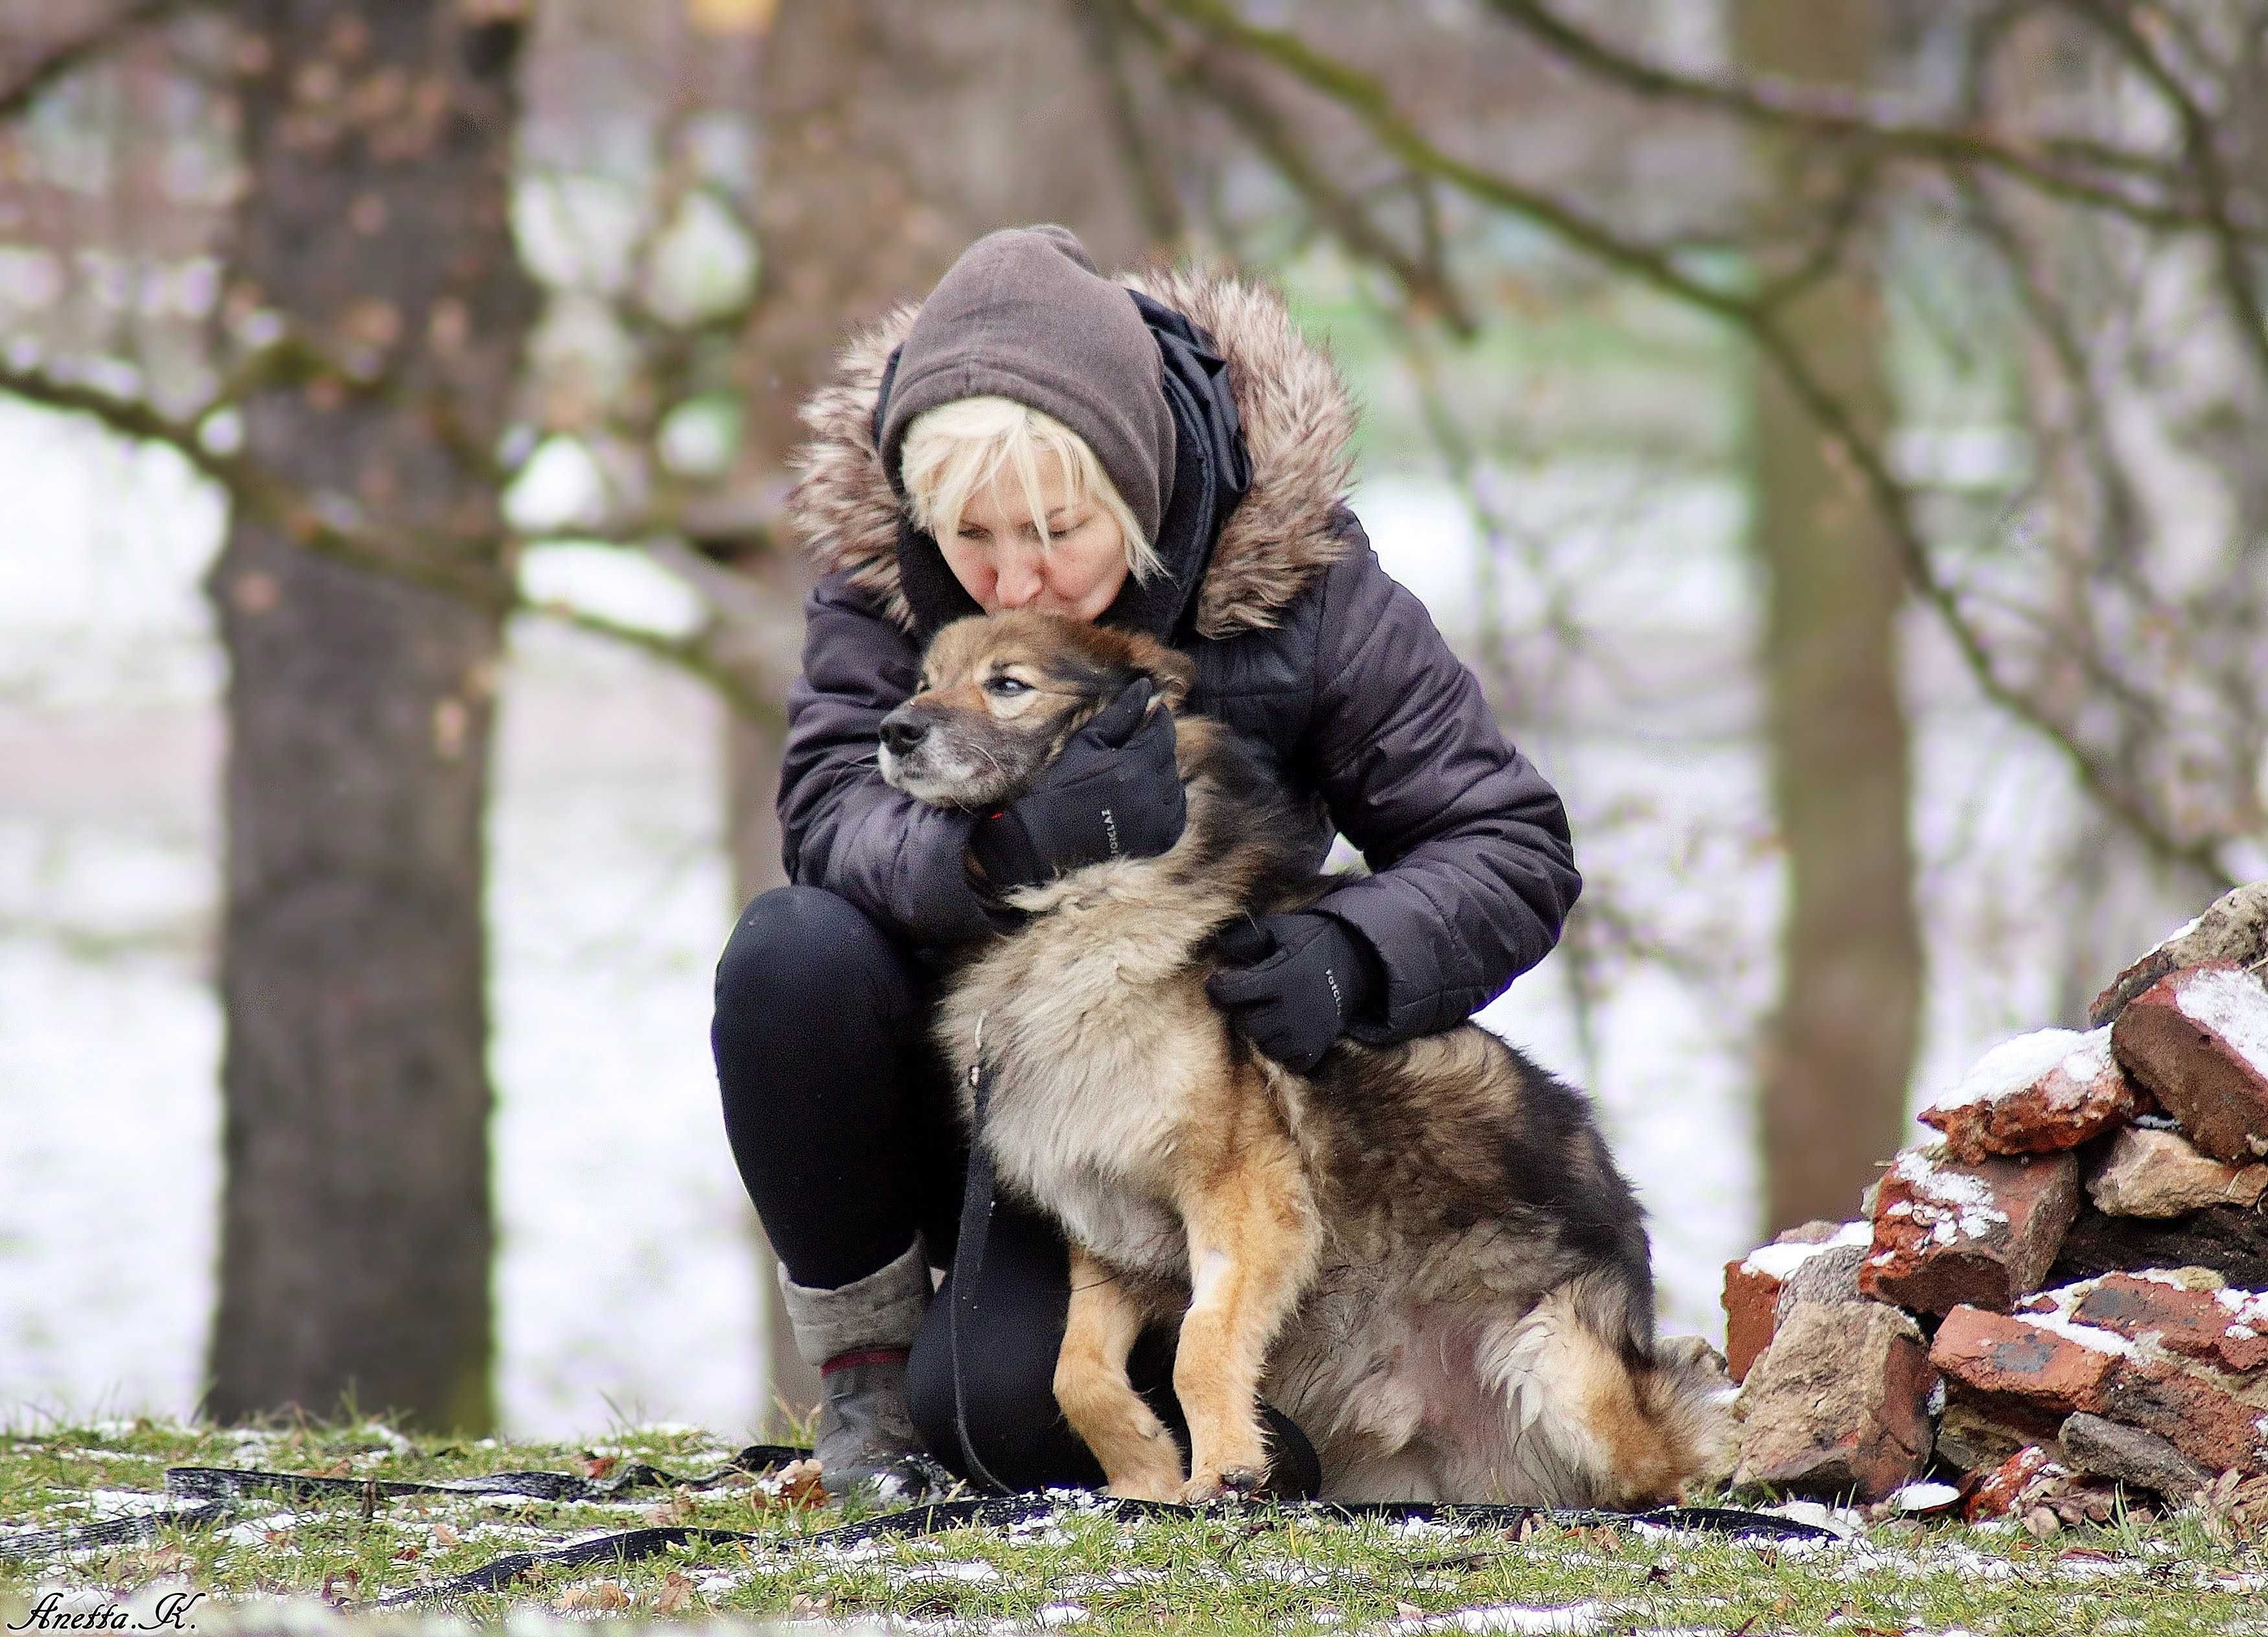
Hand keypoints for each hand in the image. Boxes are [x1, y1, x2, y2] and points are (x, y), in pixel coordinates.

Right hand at [968, 679, 1185, 893]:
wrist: (1041, 840)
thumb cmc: (1058, 787)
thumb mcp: (1085, 743)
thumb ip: (1120, 715)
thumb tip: (1145, 686)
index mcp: (1133, 767)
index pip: (1163, 733)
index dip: (1161, 719)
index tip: (1156, 710)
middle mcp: (1150, 796)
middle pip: (1169, 759)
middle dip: (1156, 747)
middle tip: (1136, 745)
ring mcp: (1156, 822)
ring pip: (1175, 786)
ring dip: (1162, 775)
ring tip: (1135, 773)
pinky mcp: (1157, 842)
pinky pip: (1177, 815)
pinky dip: (1168, 803)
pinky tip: (1146, 796)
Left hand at [1206, 911, 1378, 1072]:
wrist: (1357, 960)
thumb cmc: (1312, 943)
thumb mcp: (1281, 928)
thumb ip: (1247, 936)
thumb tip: (1220, 948)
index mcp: (1282, 977)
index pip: (1233, 992)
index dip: (1218, 987)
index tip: (1218, 981)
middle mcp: (1294, 1009)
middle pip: (1246, 1024)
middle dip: (1242, 1010)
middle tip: (1250, 998)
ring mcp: (1307, 1033)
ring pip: (1264, 1045)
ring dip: (1260, 1031)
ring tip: (1268, 1012)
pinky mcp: (1317, 1047)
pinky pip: (1287, 1061)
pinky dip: (1282, 1049)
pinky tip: (1284, 1030)